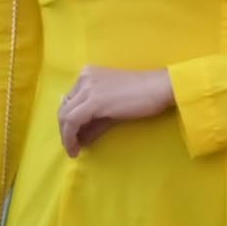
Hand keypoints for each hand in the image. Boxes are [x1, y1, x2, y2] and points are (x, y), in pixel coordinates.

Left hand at [57, 65, 176, 154]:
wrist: (162, 88)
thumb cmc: (144, 95)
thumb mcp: (114, 108)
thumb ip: (96, 121)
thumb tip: (82, 139)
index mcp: (88, 75)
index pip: (70, 101)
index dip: (68, 121)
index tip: (73, 136)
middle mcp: (84, 78)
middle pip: (64, 108)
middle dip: (65, 130)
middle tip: (72, 146)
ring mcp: (88, 88)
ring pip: (65, 116)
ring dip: (66, 136)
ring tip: (73, 150)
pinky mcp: (93, 101)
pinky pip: (72, 121)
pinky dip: (70, 137)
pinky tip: (76, 148)